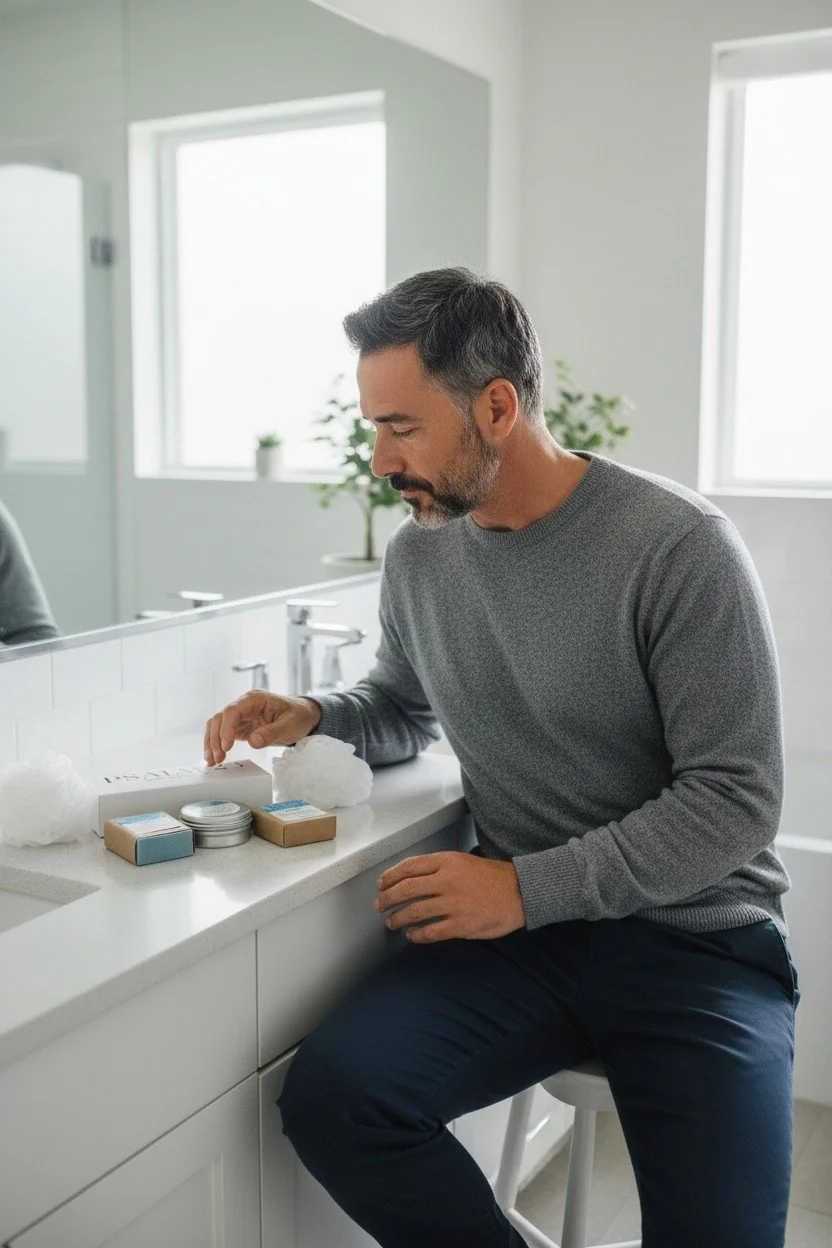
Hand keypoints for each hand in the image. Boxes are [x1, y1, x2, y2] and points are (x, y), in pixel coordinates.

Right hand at [204, 692, 321, 763]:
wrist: (303, 716)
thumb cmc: (298, 716)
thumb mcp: (290, 724)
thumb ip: (272, 732)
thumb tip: (253, 741)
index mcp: (254, 699)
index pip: (232, 711)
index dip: (226, 729)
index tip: (226, 747)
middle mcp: (244, 705)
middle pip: (220, 718)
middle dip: (215, 739)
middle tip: (217, 758)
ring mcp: (240, 716)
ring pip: (217, 726)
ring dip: (212, 743)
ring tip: (212, 761)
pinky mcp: (240, 727)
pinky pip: (223, 734)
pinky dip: (217, 745)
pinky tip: (215, 758)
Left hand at [373, 851, 525, 942]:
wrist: (519, 892)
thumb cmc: (491, 876)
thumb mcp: (463, 861)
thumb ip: (438, 867)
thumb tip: (410, 878)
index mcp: (447, 861)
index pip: (409, 867)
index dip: (390, 877)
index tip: (381, 884)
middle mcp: (447, 880)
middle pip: (406, 889)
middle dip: (387, 899)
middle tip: (379, 905)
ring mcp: (454, 903)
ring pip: (414, 912)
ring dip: (398, 919)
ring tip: (391, 922)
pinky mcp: (461, 924)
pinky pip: (431, 932)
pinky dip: (417, 935)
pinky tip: (411, 935)